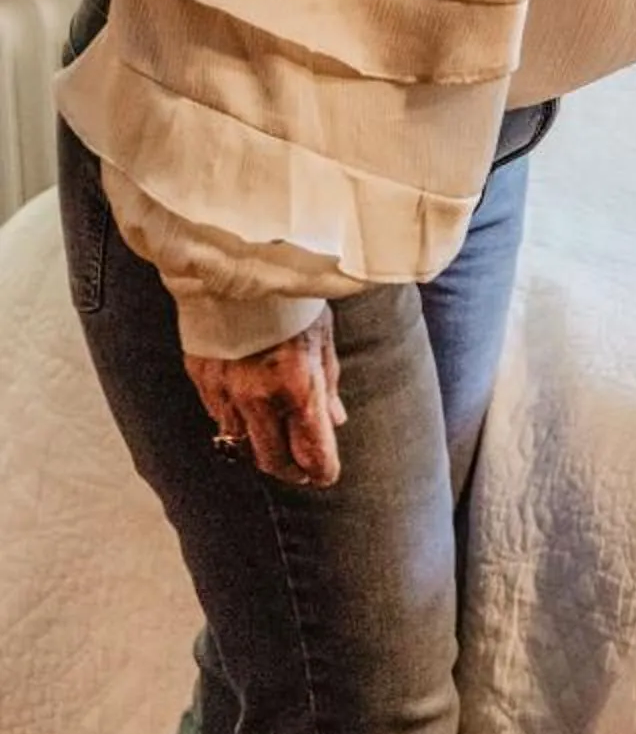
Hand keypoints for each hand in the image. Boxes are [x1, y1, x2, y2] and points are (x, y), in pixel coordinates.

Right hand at [185, 307, 346, 486]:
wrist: (239, 260)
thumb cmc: (291, 295)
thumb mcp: (322, 333)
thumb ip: (328, 382)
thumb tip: (335, 420)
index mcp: (298, 385)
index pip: (312, 453)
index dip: (323, 470)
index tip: (327, 473)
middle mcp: (259, 397)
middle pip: (274, 462)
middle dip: (293, 469)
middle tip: (303, 468)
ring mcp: (226, 391)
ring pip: (242, 446)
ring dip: (262, 449)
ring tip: (277, 443)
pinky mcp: (202, 379)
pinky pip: (219, 419)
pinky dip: (236, 423)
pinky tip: (249, 413)